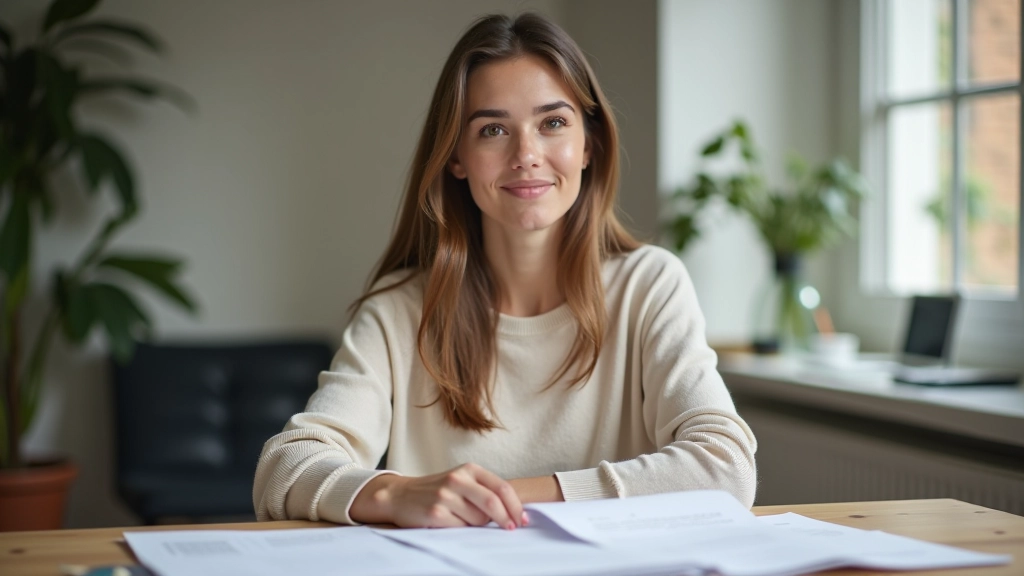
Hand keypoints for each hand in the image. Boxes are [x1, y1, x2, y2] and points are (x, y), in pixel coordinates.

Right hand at [351, 463, 524, 528]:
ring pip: (478, 520)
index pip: (501, 487)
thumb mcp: (461, 481)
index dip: (515, 506)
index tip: (521, 519)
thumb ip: (484, 490)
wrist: (400, 495)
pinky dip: (463, 530)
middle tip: (509, 529)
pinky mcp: (435, 512)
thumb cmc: (437, 490)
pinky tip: (452, 523)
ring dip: (479, 526)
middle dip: (505, 519)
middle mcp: (457, 479)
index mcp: (469, 469)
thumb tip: (512, 511)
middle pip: (493, 503)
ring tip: (465, 520)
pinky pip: (461, 528)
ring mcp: (445, 496)